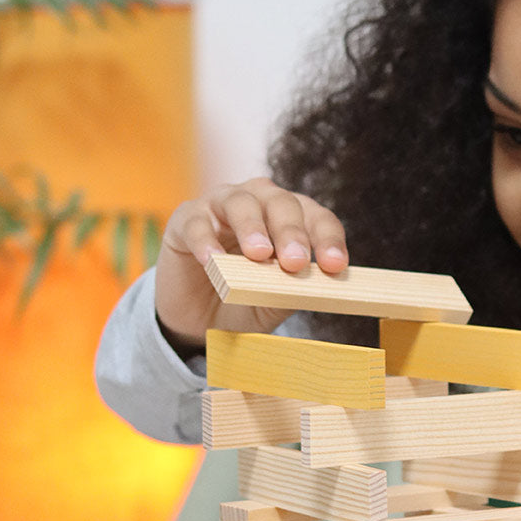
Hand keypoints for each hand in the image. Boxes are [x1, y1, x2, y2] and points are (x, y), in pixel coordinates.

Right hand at [154, 177, 347, 351]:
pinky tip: (213, 261)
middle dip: (291, 231)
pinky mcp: (186, 220)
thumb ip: (292, 291)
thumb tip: (315, 286)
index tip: (335, 266)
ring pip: (240, 202)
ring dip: (252, 226)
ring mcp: (220, 205)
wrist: (199, 318)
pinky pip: (196, 222)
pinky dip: (206, 240)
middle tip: (295, 261)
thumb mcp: (274, 302)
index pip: (316, 217)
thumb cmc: (245, 301)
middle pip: (281, 202)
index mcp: (291, 218)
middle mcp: (259, 201)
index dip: (328, 239)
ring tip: (259, 254)